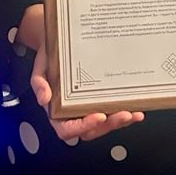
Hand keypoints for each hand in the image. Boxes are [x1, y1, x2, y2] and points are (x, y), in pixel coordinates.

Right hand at [19, 5, 144, 142]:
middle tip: (123, 114)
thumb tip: (43, 99)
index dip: (83, 127)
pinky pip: (111, 112)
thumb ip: (39, 85)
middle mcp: (72, 114)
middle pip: (90, 130)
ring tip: (133, 113)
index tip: (98, 116)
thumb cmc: (48, 58)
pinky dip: (125, 113)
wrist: (58, 43)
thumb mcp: (39, 69)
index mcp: (56, 111)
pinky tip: (136, 108)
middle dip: (109, 125)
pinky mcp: (99, 101)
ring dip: (120, 122)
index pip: (67, 129)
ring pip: (104, 125)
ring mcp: (87, 109)